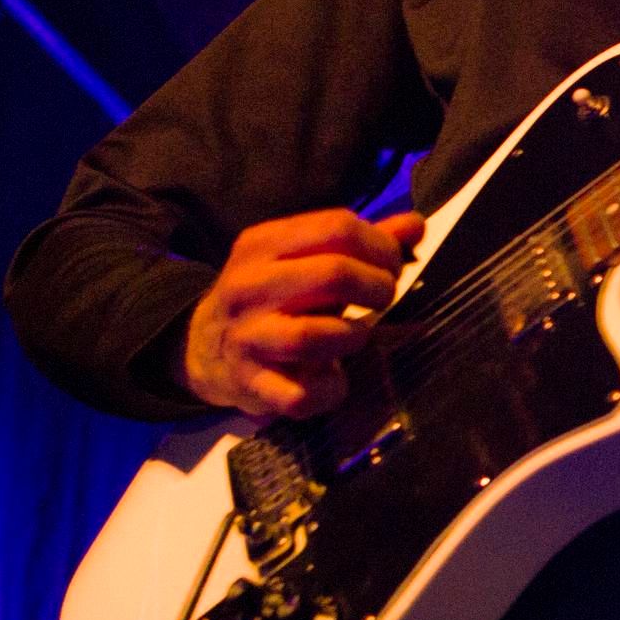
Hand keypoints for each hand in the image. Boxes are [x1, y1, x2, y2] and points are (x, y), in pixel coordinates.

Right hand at [179, 208, 424, 419]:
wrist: (203, 347)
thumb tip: (415, 224)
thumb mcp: (303, 259)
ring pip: (314, 336)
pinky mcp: (250, 384)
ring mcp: (246, 337)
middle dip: (378, 287)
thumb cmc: (273, 297)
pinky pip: (300, 395)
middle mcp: (249, 286)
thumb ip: (359, 243)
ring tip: (358, 334)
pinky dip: (330, 391)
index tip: (391, 266)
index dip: (381, 247)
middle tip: (384, 298)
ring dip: (355, 337)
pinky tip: (335, 379)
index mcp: (262, 244)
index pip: (337, 228)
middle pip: (334, 274)